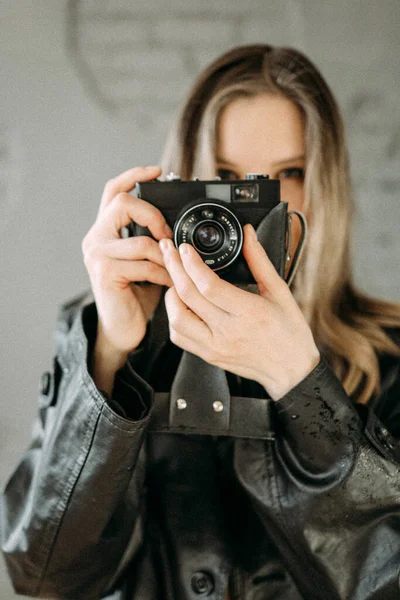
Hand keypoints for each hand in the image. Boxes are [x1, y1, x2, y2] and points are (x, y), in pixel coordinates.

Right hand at [82, 166, 172, 393]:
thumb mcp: (144, 259)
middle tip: (168, 234)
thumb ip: (151, 238)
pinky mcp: (104, 274)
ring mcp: (97, 255)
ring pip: (141, 240)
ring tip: (174, 269)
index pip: (112, 190)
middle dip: (153, 215)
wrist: (122, 328)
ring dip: (165, 256)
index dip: (133, 175)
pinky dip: (163, 274)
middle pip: (122, 203)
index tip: (157, 170)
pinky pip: (144, 264)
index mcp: (105, 230)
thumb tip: (176, 223)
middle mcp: (95, 238)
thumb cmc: (136, 293)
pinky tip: (169, 282)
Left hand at [160, 224, 319, 399]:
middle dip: (173, 268)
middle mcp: (228, 332)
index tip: (185, 248)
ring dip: (170, 295)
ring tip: (175, 279)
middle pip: (187, 297)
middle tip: (168, 251)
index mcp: (249, 313)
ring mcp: (215, 346)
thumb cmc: (290, 332)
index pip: (209, 286)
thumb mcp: (280, 292)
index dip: (192, 263)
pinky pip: (180, 337)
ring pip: (177, 319)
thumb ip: (260, 261)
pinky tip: (181, 304)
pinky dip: (174, 317)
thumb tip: (248, 235)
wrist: (292, 370)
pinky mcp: (209, 355)